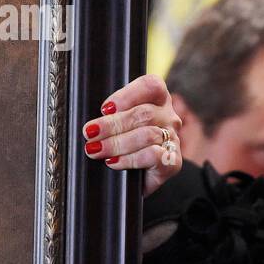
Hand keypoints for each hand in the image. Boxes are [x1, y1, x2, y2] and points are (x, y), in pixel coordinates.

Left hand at [82, 74, 182, 195]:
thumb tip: (90, 123)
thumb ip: (110, 115)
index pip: (150, 86)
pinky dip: (130, 159)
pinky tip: (114, 162)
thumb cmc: (124, 145)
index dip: (127, 95)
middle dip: (112, 124)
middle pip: (143, 114)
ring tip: (96, 149)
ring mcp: (172, 139)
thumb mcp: (116, 124)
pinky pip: (153, 156)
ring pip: (147, 135)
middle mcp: (168, 116)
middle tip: (90, 133)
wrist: (137, 178)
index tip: (105, 108)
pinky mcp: (172, 162)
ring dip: (117, 143)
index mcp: (157, 99)